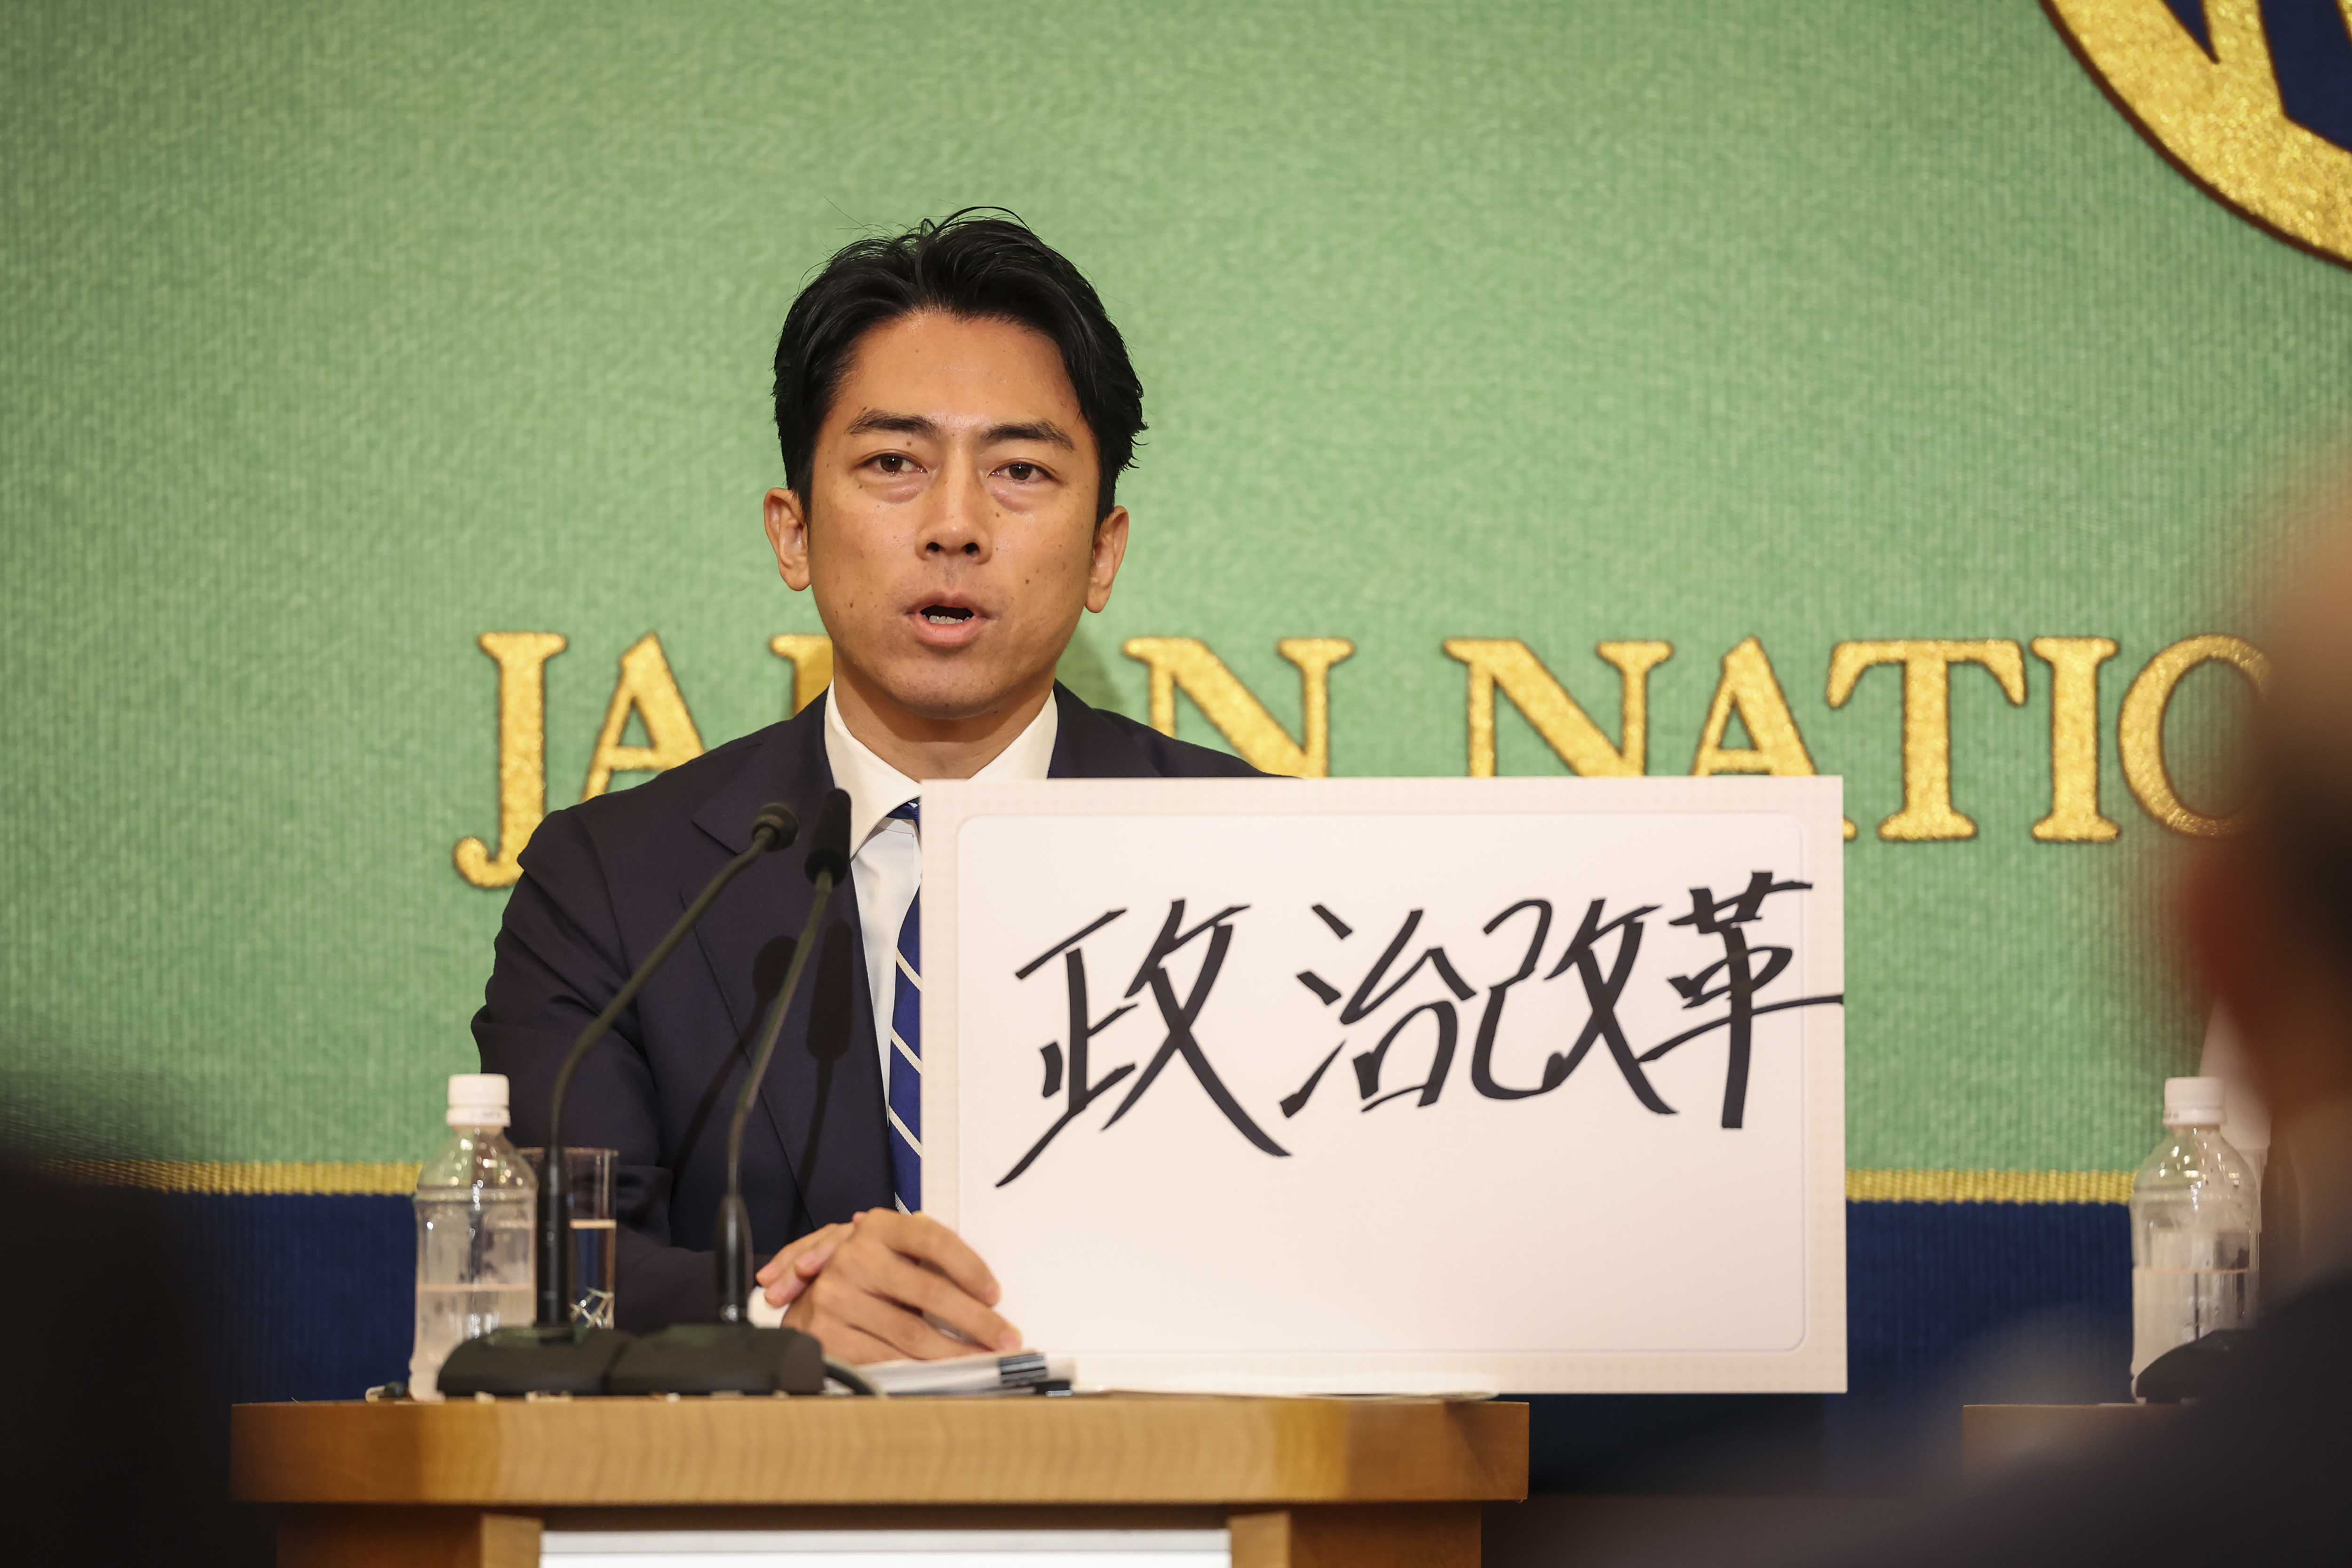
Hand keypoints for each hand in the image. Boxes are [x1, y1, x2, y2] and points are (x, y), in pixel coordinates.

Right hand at [765, 1208, 1018, 1363]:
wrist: (803, 1303)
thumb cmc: (862, 1280)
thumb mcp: (891, 1256)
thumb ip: (928, 1260)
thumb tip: (985, 1289)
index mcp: (878, 1228)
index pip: (933, 1239)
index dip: (970, 1267)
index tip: (995, 1294)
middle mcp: (855, 1256)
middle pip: (930, 1290)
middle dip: (977, 1320)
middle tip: (1005, 1338)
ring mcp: (837, 1296)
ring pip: (913, 1332)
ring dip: (956, 1352)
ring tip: (982, 1359)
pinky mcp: (828, 1334)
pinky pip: (887, 1358)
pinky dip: (920, 1370)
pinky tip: (942, 1372)